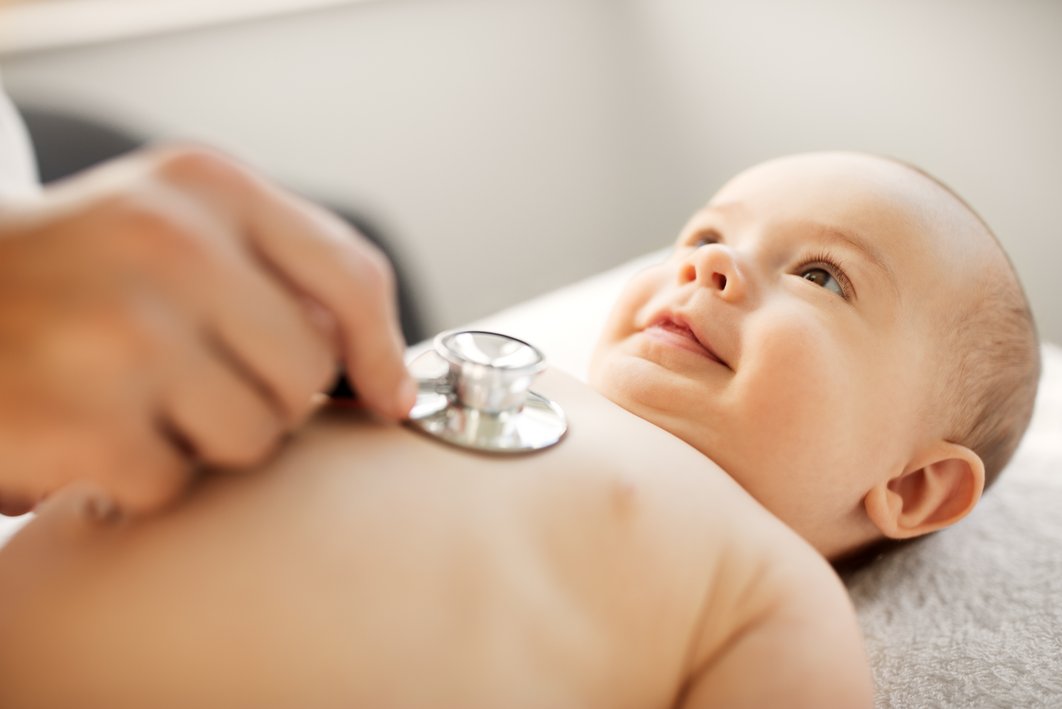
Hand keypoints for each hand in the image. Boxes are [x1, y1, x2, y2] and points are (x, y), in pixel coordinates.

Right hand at [0, 145, 414, 516]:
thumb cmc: (78, 274)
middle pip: (308, 371)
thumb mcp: (174, 224)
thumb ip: (280, 272)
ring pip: (254, 436)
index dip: (382, 351)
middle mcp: (170, 243)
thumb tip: (383, 376)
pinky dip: (138, 477)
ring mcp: (122, 329)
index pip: (352, 275)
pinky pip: (175, 483)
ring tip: (137, 400)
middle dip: (266, 395)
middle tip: (192, 378)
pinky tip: (91, 433)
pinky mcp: (77, 416)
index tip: (388, 398)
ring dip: (204, 441)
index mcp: (208, 186)